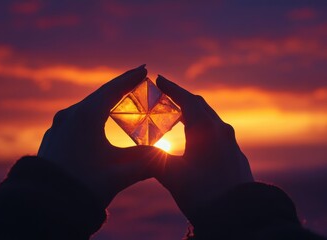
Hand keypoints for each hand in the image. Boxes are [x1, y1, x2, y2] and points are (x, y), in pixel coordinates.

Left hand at [38, 65, 162, 207]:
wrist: (45, 205)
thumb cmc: (84, 186)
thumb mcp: (119, 173)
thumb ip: (146, 161)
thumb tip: (165, 155)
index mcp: (86, 117)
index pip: (113, 90)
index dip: (131, 78)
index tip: (144, 68)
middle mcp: (70, 116)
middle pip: (100, 95)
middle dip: (120, 87)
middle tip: (136, 79)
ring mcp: (59, 126)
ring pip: (86, 107)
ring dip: (104, 101)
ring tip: (119, 99)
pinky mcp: (54, 138)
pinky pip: (76, 119)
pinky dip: (92, 115)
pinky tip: (97, 121)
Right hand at [155, 75, 253, 220]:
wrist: (237, 215)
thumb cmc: (202, 193)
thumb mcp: (172, 175)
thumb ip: (155, 158)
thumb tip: (143, 151)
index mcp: (205, 129)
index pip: (186, 100)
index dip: (171, 88)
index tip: (159, 78)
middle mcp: (221, 130)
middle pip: (200, 105)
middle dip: (182, 97)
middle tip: (166, 93)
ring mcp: (230, 142)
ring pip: (209, 118)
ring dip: (193, 112)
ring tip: (178, 113)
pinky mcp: (235, 154)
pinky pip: (216, 131)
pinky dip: (202, 126)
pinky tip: (196, 137)